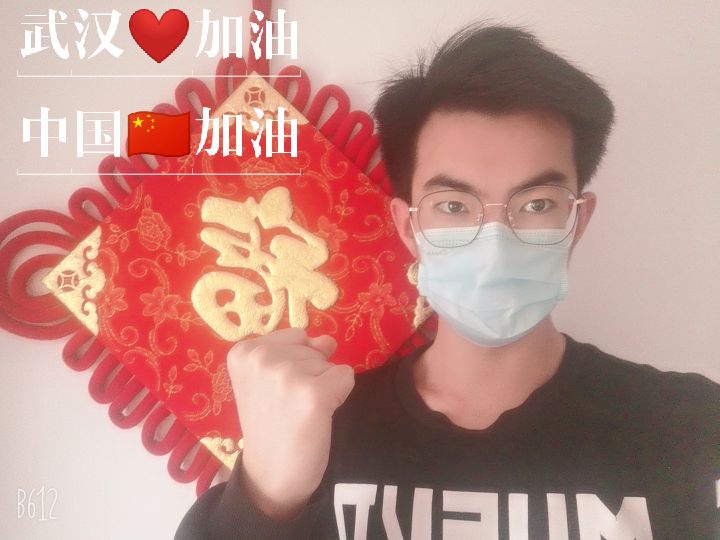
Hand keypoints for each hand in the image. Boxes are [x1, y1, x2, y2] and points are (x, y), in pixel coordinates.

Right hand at [226, 327, 354, 518]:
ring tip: (297, 412)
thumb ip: (293, 351)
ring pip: (329, 363)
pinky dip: (339, 395)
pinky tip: (317, 416)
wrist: (271, 474)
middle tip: (288, 405)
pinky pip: (345, 377)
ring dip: (321, 387)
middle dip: (309, 374)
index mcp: (243, 351)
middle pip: (313, 349)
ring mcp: (286, 374)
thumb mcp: (266, 379)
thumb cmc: (270, 423)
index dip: (295, 364)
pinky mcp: (313, 394)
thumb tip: (327, 341)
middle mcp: (261, 358)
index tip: (277, 391)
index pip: (296, 336)